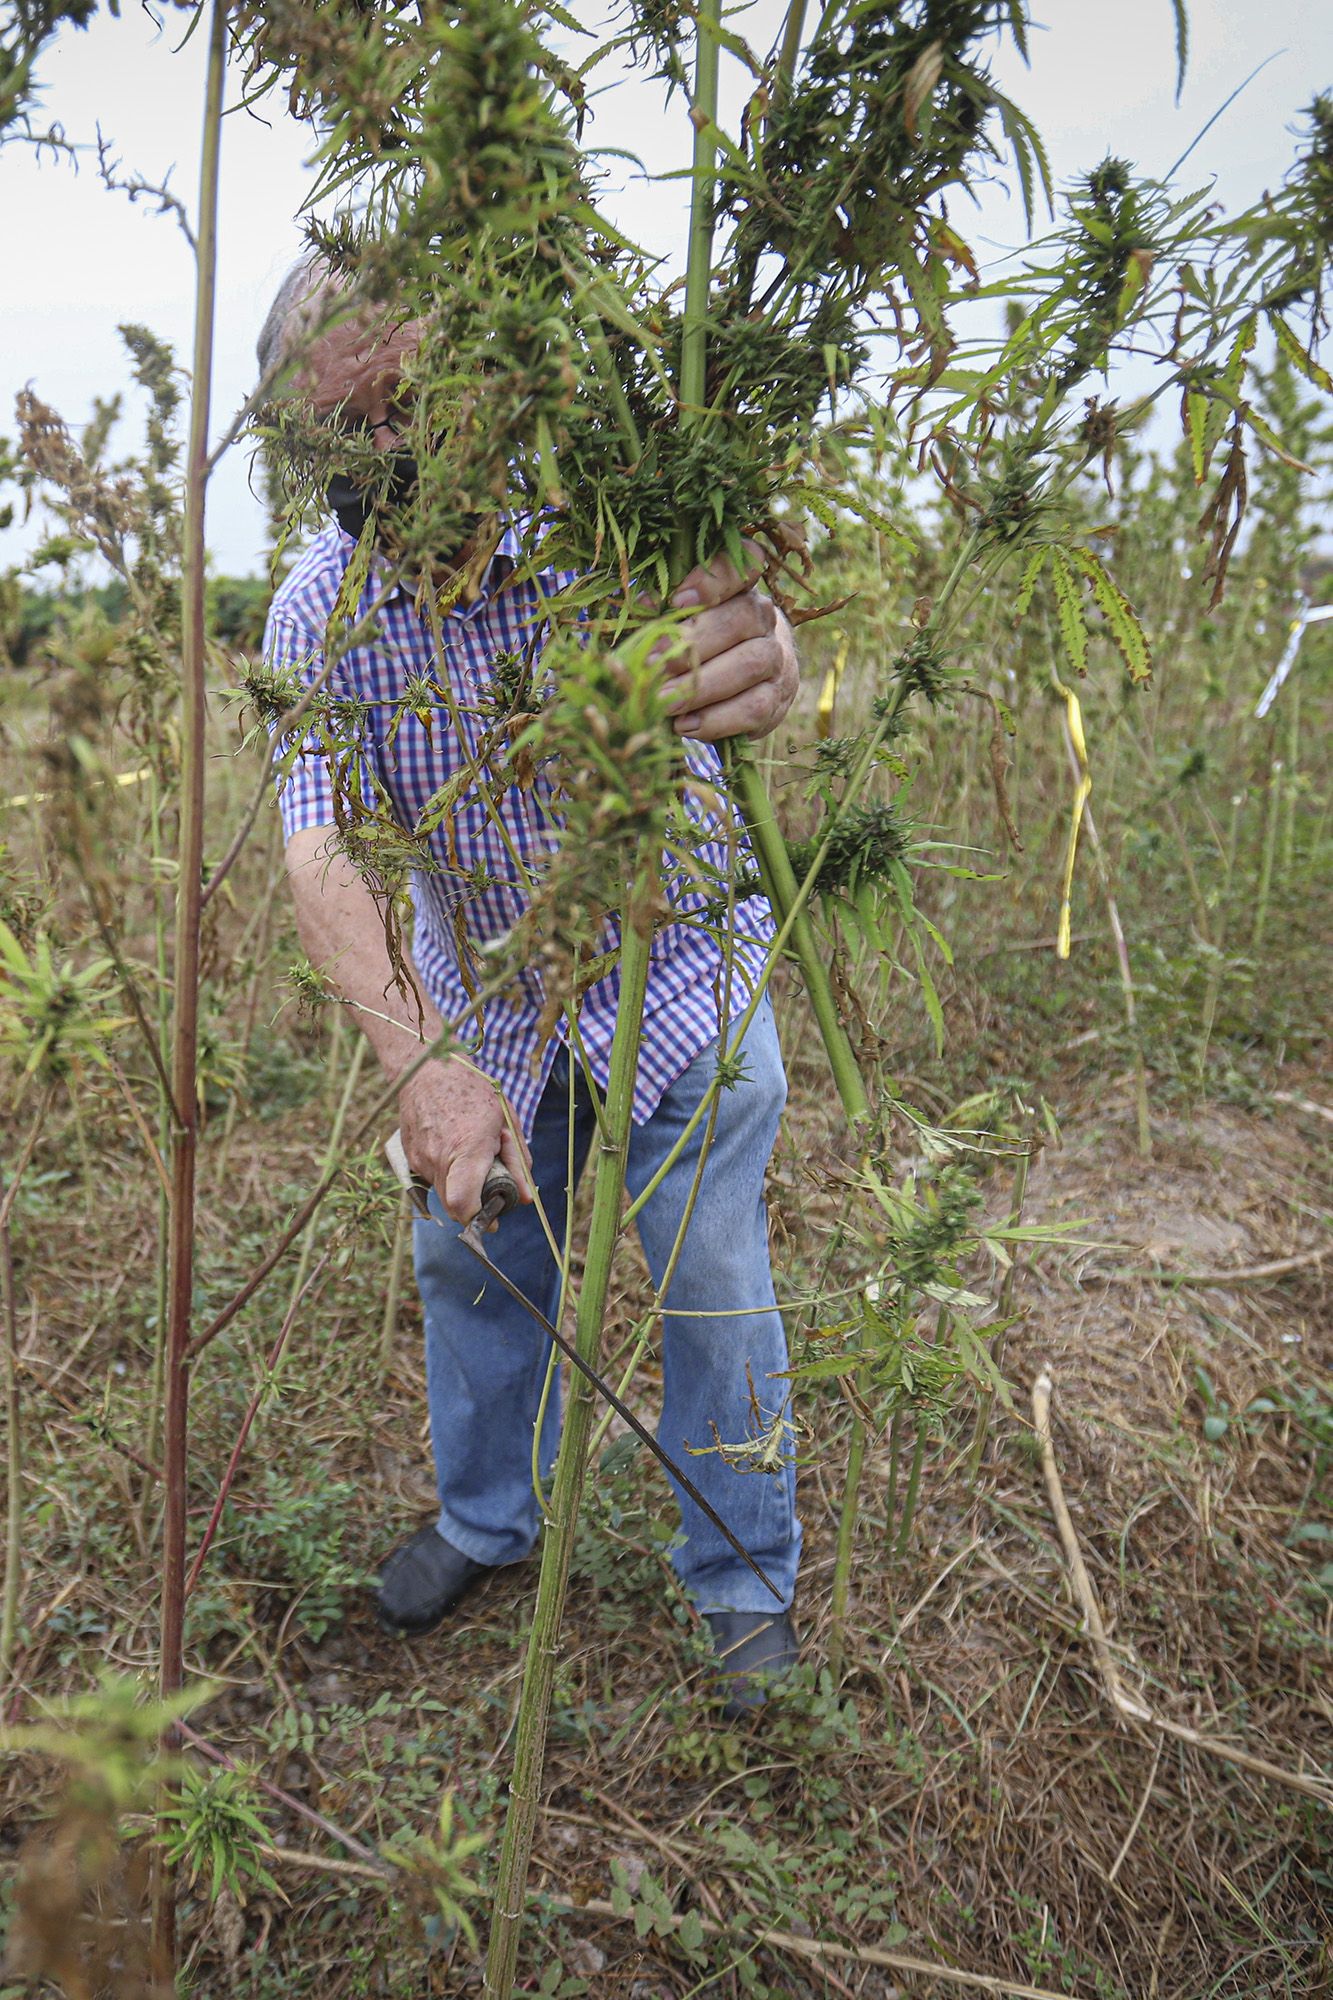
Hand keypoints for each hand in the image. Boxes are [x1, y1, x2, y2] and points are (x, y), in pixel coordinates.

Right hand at [398, 1057, 532, 1227]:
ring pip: (443, 1194)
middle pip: (454, 1207)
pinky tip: (453, 1148)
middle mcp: (439, 1158)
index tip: (493, 1216)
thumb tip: (525, 1199)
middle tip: (490, 1189)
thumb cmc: (473, 1091)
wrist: (427, 1069)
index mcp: (467, 1147)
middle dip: (474, 1207)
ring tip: (471, 1158)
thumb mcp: (507, 1121)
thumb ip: (517, 1162)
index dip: (479, 1218)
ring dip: (460, 1188)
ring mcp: (420, 1159)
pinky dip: (447, 1174)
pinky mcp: (410, 1157)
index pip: (464, 1204)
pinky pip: (432, 1178)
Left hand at [659, 543, 798, 742]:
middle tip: (653, 665)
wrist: (742, 685)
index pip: (745, 564)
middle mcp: (766, 619)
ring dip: (703, 686)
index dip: (714, 579)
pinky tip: (686, 726)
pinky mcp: (776, 699)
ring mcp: (777, 659)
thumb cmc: (697, 645)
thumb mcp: (677, 623)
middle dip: (694, 644)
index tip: (677, 600)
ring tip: (664, 702)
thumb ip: (660, 613)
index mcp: (741, 588)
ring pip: (750, 665)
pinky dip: (717, 719)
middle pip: (742, 619)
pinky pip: (753, 708)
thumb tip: (643, 606)